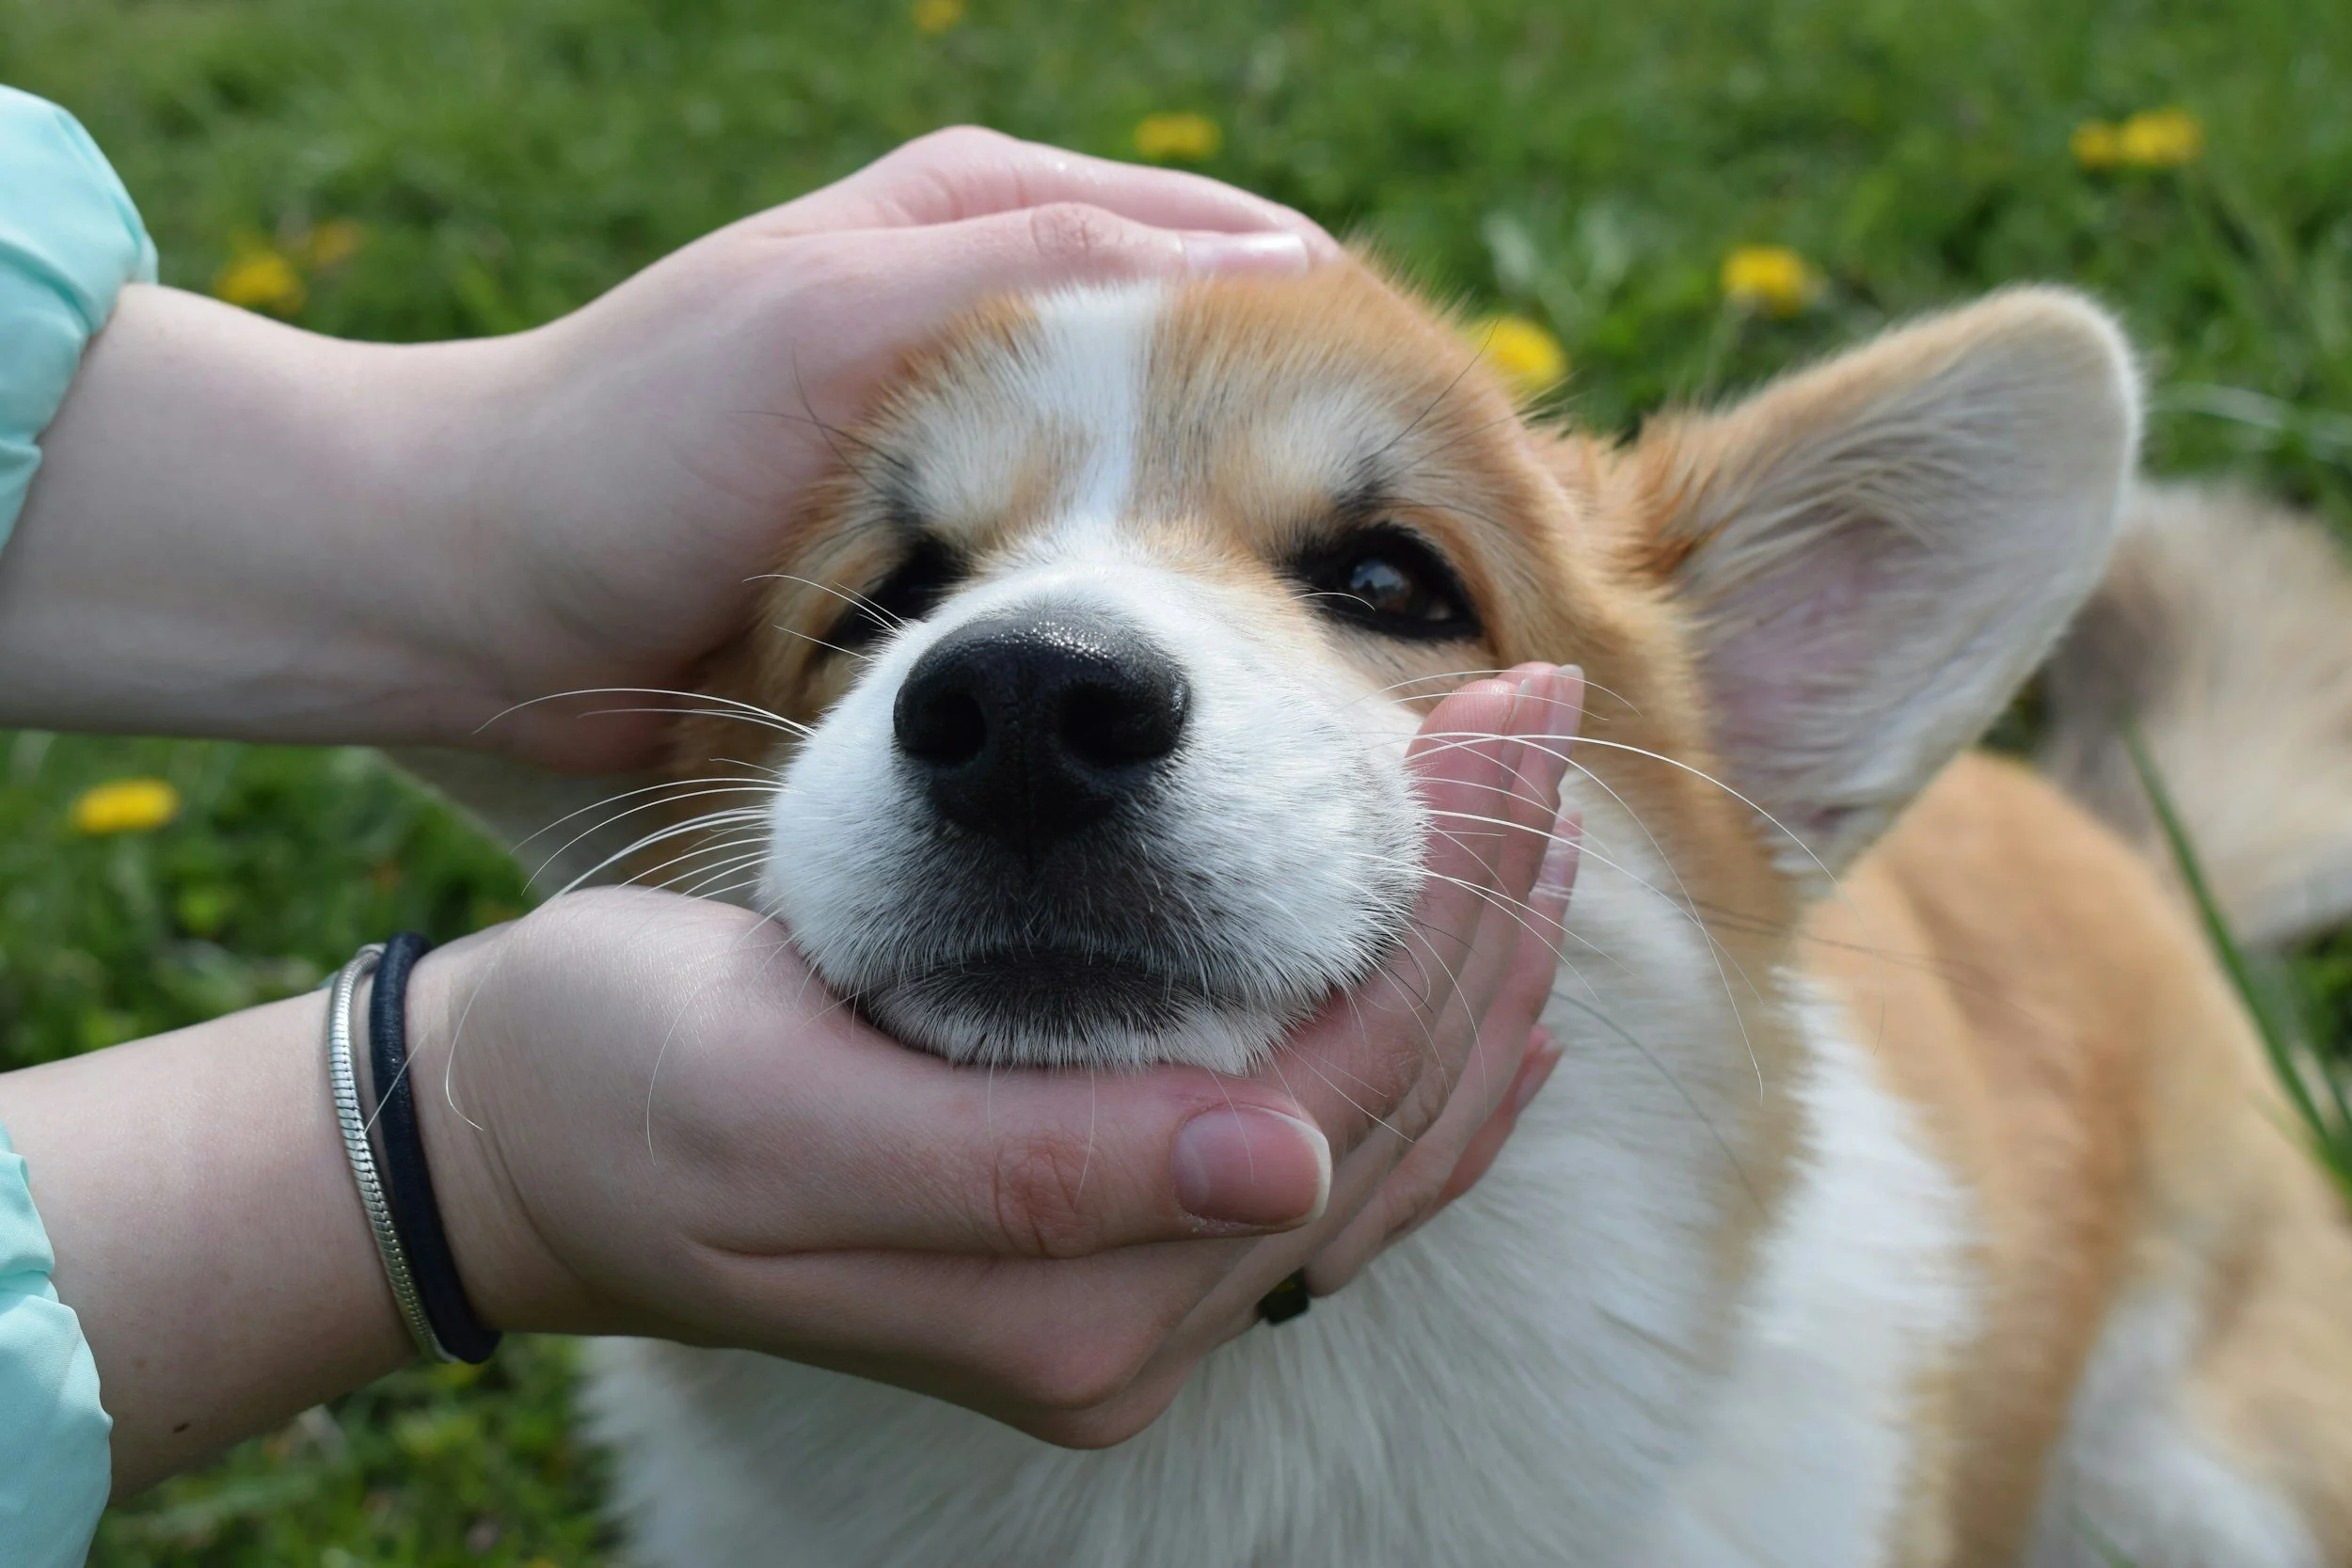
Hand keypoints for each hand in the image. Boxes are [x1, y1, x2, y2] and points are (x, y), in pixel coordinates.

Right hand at [419, 667, 1581, 1441]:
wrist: (519, 1127)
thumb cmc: (621, 1084)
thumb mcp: (784, 1112)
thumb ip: (1032, 1171)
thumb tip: (1288, 1171)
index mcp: (1065, 1305)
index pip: (1340, 1098)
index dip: (1443, 912)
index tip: (1499, 715)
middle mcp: (1128, 1321)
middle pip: (1395, 1118)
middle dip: (1492, 915)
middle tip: (1550, 714)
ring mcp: (1127, 1287)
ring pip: (1384, 1141)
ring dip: (1477, 970)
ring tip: (1539, 809)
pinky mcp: (1103, 1232)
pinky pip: (1315, 1154)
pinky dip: (1411, 1053)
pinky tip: (1468, 968)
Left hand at [463, 127, 1337, 769]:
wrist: (470, 587)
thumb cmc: (626, 442)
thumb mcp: (827, 323)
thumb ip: (1025, 269)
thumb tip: (1264, 247)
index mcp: (981, 212)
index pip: (1221, 245)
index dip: (1328, 336)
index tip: (1420, 471)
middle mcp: (996, 309)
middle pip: (1211, 367)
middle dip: (1297, 460)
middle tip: (1392, 590)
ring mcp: (979, 444)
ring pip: (1161, 476)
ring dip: (1229, 550)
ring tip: (1321, 650)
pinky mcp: (947, 557)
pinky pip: (1086, 569)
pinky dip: (1141, 614)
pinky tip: (1194, 689)